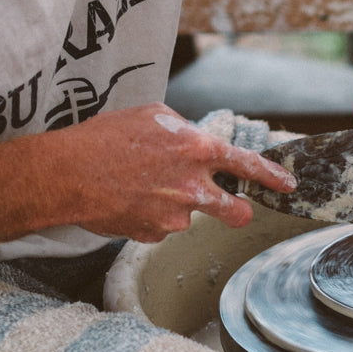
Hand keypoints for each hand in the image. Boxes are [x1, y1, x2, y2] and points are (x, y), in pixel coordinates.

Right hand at [70, 104, 295, 242]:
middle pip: (237, 212)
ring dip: (177, 206)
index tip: (288, 185)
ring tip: (144, 189)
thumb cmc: (105, 138)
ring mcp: (174, 216)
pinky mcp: (153, 235)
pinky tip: (130, 201)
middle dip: (239, 212)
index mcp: (198, 150)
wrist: (64, 173)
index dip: (273, 178)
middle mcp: (192, 187)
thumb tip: (200, 143)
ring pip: (190, 217)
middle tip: (230, 206)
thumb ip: (187, 131)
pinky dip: (151, 217)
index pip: (249, 166)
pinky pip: (162, 227)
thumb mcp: (155, 117)